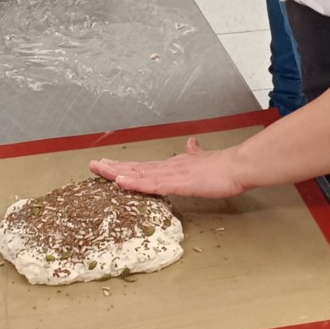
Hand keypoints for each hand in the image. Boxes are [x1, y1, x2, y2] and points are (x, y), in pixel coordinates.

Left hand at [91, 138, 250, 198]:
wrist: (236, 167)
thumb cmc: (222, 167)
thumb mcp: (203, 160)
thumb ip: (194, 153)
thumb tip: (191, 143)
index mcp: (172, 166)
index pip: (143, 167)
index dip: (125, 165)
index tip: (108, 164)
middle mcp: (167, 168)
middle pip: (135, 168)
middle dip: (113, 167)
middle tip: (93, 165)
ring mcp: (171, 175)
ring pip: (138, 174)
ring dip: (118, 172)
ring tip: (99, 169)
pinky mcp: (177, 183)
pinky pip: (151, 185)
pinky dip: (134, 183)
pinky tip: (121, 181)